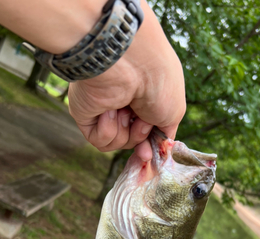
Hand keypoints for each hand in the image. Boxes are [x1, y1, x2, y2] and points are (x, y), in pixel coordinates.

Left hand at [68, 0, 185, 161]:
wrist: (129, 64)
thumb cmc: (158, 81)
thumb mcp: (174, 112)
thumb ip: (165, 134)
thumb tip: (159, 149)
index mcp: (145, 97)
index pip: (146, 131)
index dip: (149, 144)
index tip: (150, 153)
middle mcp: (124, 102)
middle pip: (132, 140)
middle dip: (138, 139)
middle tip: (140, 124)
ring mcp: (104, 108)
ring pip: (116, 143)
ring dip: (125, 132)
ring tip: (125, 110)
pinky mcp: (85, 115)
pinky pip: (99, 141)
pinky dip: (108, 131)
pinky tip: (109, 110)